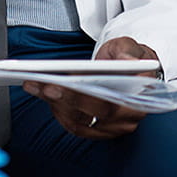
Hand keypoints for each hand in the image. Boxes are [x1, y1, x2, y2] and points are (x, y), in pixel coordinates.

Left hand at [22, 37, 158, 140]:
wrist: (128, 70)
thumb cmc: (126, 57)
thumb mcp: (129, 46)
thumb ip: (128, 50)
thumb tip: (125, 59)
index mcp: (141, 97)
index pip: (111, 103)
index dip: (84, 96)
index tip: (62, 82)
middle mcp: (129, 118)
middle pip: (93, 115)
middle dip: (64, 99)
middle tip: (42, 84)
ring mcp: (114, 127)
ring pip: (80, 122)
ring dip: (55, 104)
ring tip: (35, 85)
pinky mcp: (99, 130)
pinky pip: (75, 126)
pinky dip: (57, 110)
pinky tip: (42, 93)